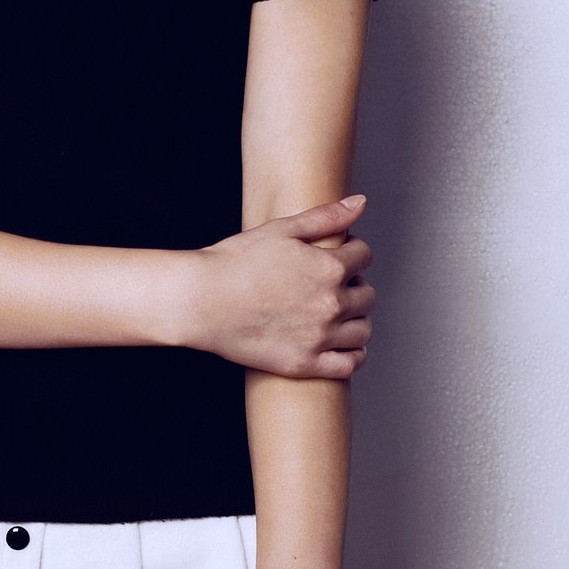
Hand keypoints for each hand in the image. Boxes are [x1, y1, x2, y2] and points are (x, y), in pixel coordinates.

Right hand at [185, 196, 374, 376]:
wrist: (201, 301)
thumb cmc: (234, 263)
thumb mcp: (281, 229)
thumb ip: (326, 217)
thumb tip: (360, 203)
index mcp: (329, 268)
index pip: (364, 257)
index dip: (352, 253)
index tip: (338, 257)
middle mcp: (331, 304)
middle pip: (367, 295)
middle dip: (355, 286)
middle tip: (332, 285)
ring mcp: (320, 337)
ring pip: (363, 331)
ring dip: (356, 320)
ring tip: (336, 314)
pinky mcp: (305, 364)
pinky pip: (349, 364)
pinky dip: (352, 355)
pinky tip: (340, 345)